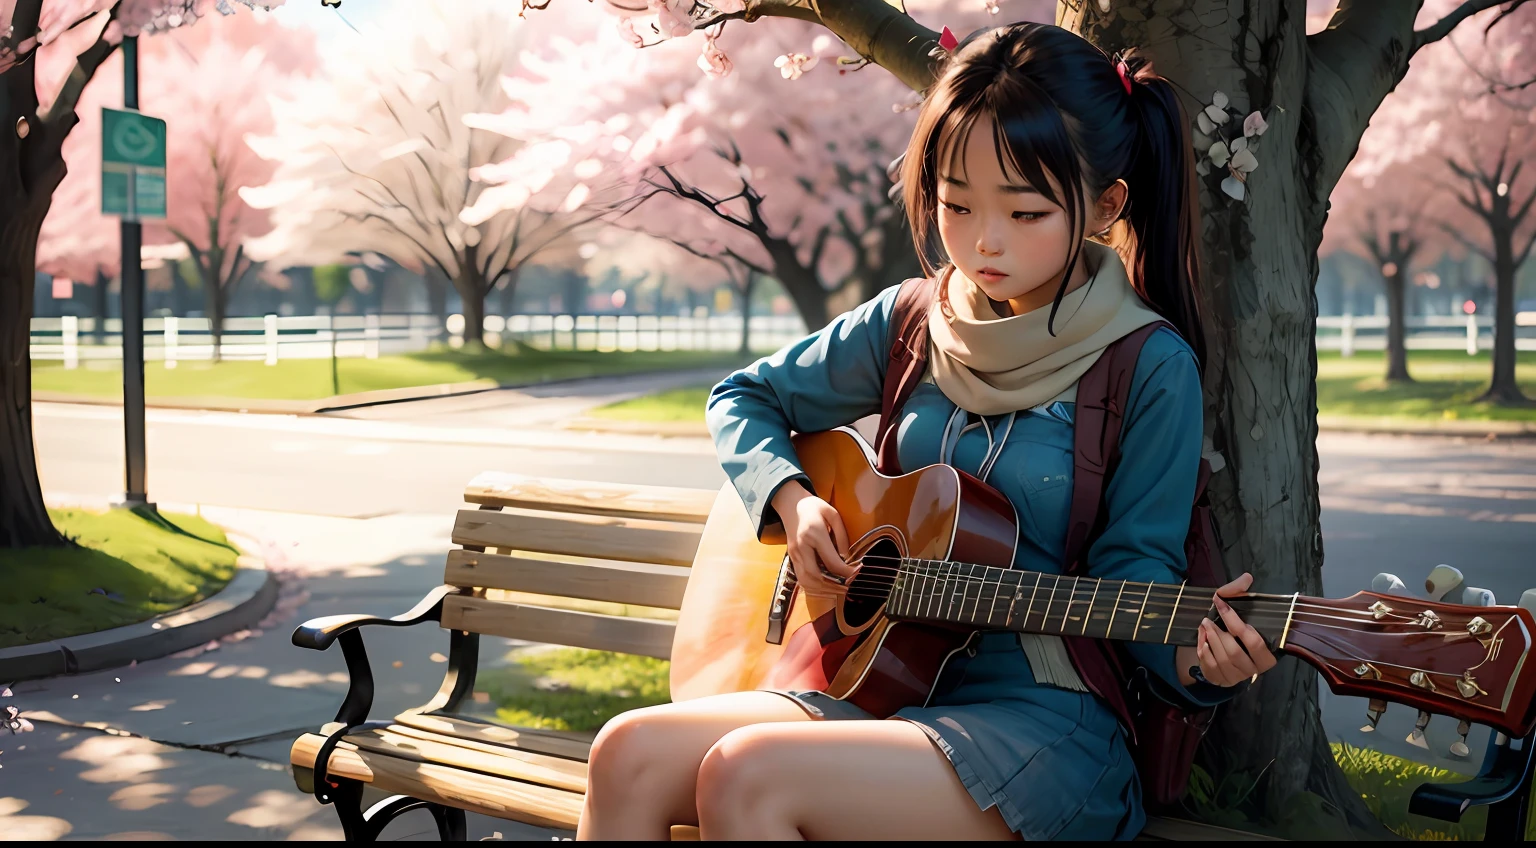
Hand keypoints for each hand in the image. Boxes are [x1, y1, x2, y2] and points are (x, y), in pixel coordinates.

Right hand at [770, 480, 856, 597]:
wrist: (790, 504)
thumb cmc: (813, 507)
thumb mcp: (832, 513)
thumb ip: (841, 534)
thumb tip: (847, 557)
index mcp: (814, 534)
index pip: (831, 562)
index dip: (846, 572)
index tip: (858, 572)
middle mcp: (802, 547)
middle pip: (817, 576)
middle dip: (835, 585)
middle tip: (849, 584)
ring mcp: (794, 554)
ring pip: (807, 581)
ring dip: (823, 589)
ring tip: (839, 587)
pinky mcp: (792, 558)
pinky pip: (801, 578)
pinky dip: (814, 585)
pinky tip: (826, 584)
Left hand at [1176, 572, 1277, 687]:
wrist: (1222, 652)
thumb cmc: (1235, 630)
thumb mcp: (1238, 611)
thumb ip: (1239, 594)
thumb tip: (1246, 577)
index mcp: (1267, 654)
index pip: (1254, 641)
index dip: (1234, 621)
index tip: (1220, 604)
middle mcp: (1254, 669)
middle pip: (1235, 652)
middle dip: (1218, 634)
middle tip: (1207, 620)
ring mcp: (1238, 677)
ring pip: (1222, 660)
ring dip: (1210, 640)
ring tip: (1204, 626)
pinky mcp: (1222, 680)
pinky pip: (1210, 668)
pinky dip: (1204, 652)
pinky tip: (1202, 641)